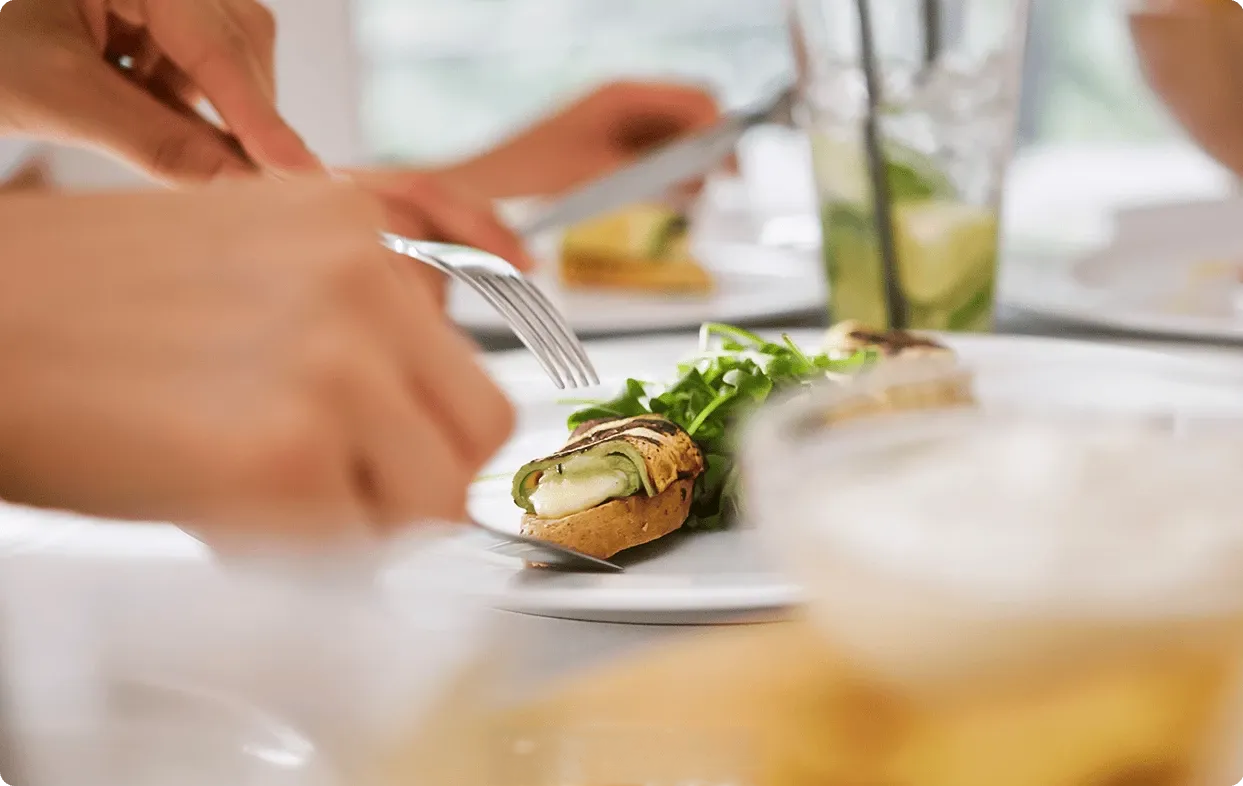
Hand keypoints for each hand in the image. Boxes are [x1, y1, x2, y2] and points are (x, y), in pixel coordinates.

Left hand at [0, 0, 318, 182]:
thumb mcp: (57, 95)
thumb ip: (156, 142)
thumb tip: (239, 193)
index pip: (217, 41)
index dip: (261, 116)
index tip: (306, 177)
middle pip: (238, 39)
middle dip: (241, 112)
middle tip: (248, 184)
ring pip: (229, 53)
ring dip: (212, 107)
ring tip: (144, 123)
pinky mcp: (154, 7)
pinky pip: (198, 59)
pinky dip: (185, 99)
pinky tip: (145, 106)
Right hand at [0, 179, 513, 547]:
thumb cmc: (73, 306)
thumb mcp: (244, 264)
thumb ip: (344, 321)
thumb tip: (407, 411)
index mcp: (353, 227)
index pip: (468, 357)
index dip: (432, 425)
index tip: (403, 455)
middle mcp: (363, 278)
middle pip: (482, 428)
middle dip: (421, 480)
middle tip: (349, 499)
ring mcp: (335, 360)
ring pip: (435, 502)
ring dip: (366, 525)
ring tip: (271, 505)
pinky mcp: (285, 450)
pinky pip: (353, 550)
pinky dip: (301, 557)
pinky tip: (222, 514)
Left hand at [436, 80, 723, 197]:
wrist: (478, 187)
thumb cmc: (529, 174)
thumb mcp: (600, 175)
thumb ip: (655, 171)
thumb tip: (703, 172)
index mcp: (623, 94)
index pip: (698, 99)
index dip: (721, 132)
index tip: (730, 171)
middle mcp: (625, 101)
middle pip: (694, 115)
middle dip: (711, 150)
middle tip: (719, 190)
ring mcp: (618, 123)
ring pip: (678, 139)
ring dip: (692, 167)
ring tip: (689, 200)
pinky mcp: (611, 147)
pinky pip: (657, 157)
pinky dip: (669, 178)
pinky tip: (666, 201)